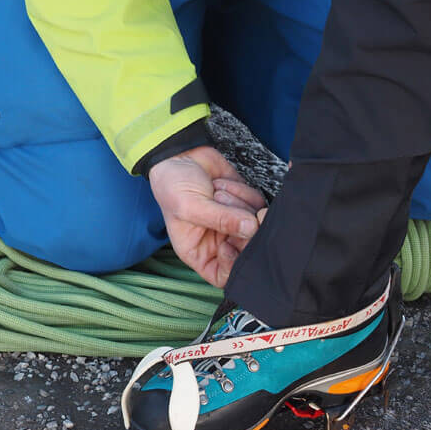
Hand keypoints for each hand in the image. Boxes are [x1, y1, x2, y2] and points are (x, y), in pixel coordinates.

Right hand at [149, 145, 266, 287]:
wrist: (179, 153)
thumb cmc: (173, 185)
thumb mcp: (189, 206)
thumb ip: (219, 219)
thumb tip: (250, 227)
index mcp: (199, 252)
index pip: (223, 276)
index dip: (232, 264)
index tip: (229, 243)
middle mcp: (219, 241)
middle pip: (247, 250)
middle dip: (243, 230)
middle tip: (236, 213)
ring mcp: (234, 223)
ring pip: (255, 225)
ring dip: (239, 204)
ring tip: (217, 191)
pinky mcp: (245, 204)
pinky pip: (257, 204)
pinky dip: (244, 192)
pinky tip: (224, 184)